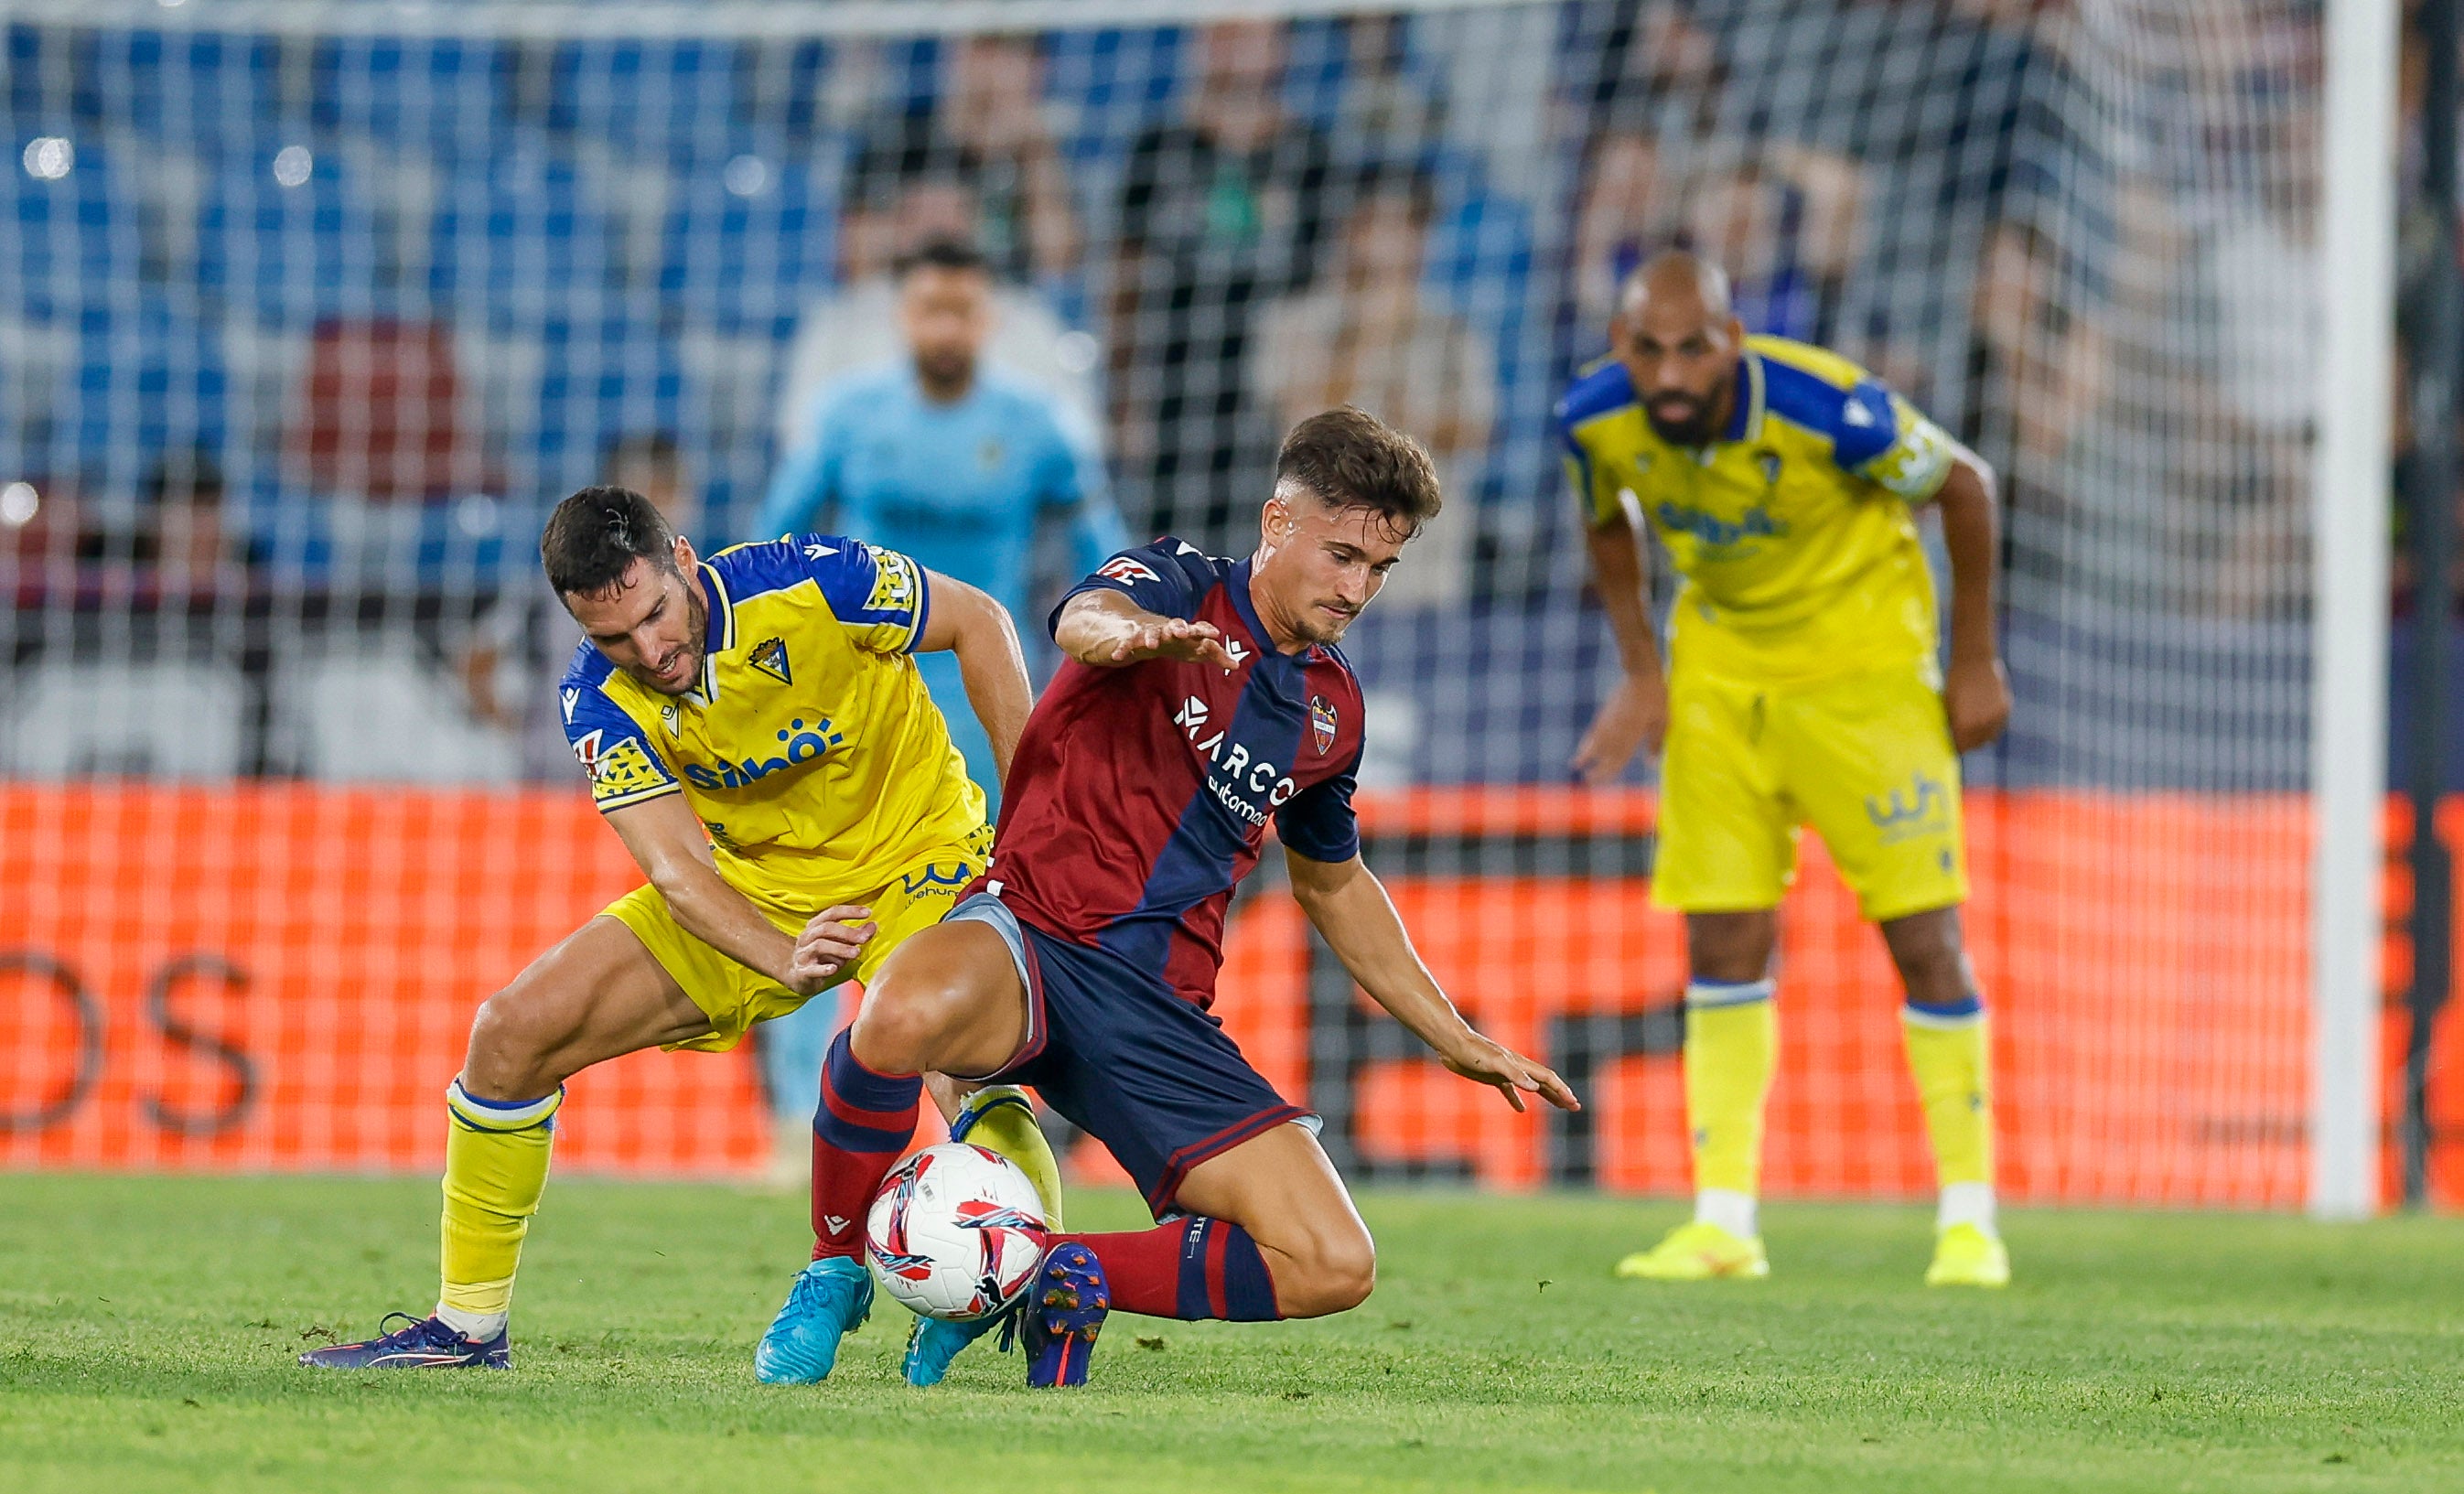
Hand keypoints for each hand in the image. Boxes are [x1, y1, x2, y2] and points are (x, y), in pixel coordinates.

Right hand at [786, 905, 876, 995]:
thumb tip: (873, 925)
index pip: (832, 913)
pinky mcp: (802, 972)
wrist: (798, 976)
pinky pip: (812, 969)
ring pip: (819, 946)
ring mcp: (803, 954)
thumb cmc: (823, 956)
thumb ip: (855, 935)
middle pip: (826, 928)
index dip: (850, 911)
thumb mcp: (839, 943)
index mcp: (816, 925)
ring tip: (856, 953)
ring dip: (839, 948)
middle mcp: (807, 937)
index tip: (868, 912)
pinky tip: (834, 969)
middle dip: (847, 932)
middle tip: (864, 938)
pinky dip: (823, 969)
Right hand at [1107, 616, 1235, 669]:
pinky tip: (1118, 657)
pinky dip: (1122, 649)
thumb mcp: (1196, 648)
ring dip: (1151, 637)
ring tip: (1151, 645)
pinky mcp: (1133, 640)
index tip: (1215, 633)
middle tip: (1183, 633)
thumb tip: (1237, 665)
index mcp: (1184, 630)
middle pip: (1174, 626)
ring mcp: (1149, 633)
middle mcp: (1167, 629)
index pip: (1198, 628)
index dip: (1206, 630)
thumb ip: (1215, 655)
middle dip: (1179, 628)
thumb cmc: (1177, 641)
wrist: (1145, 627)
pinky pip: (1127, 645)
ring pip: (1150, 634)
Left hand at [1439, 1029, 1580, 1114]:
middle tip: (1575, 1107)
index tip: (1573, 1103)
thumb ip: (1516, 1075)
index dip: (1561, 1090)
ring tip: (1559, 1106)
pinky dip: (1517, 1100)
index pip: (1547, 1078)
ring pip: (1531, 1086)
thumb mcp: (1496, 1064)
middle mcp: (1517, 1068)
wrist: (1453, 1044)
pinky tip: (1520, 1109)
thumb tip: (1535, 1087)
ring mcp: (1505, 1073)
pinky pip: (1510, 1091)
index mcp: (1521, 1064)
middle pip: (1544, 1082)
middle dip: (1560, 1094)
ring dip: (1546, 1096)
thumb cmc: (1474, 1053)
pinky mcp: (1492, 1077)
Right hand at [1571, 672, 1666, 783]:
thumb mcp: (1661, 723)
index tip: (1599, 782)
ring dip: (1585, 755)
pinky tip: (1584, 745)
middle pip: (1603, 755)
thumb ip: (1654, 744)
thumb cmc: (1655, 699)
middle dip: (1595, 769)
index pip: (1617, 760)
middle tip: (1587, 781)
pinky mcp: (1605, 713)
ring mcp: (1608, 722)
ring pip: (1594, 743)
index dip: (1607, 773)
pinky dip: (1587, 741)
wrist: (1640, 675)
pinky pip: (1594, 732)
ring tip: (1575, 764)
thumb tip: (1651, 764)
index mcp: (1631, 737)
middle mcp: (1616, 732)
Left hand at [1943, 655, 2011, 751]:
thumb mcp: (1948, 705)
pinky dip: (1991, 725)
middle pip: (1977, 744)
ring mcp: (1997, 717)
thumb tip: (1952, 736)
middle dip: (1969, 742)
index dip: (1956, 746)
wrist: (1975, 660)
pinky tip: (1983, 717)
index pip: (1962, 747)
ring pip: (1990, 737)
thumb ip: (1952, 723)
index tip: (1953, 744)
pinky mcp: (2006, 709)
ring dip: (1981, 735)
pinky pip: (1998, 725)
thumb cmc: (1955, 681)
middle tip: (1962, 738)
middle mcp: (1983, 724)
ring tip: (1972, 728)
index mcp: (1965, 724)